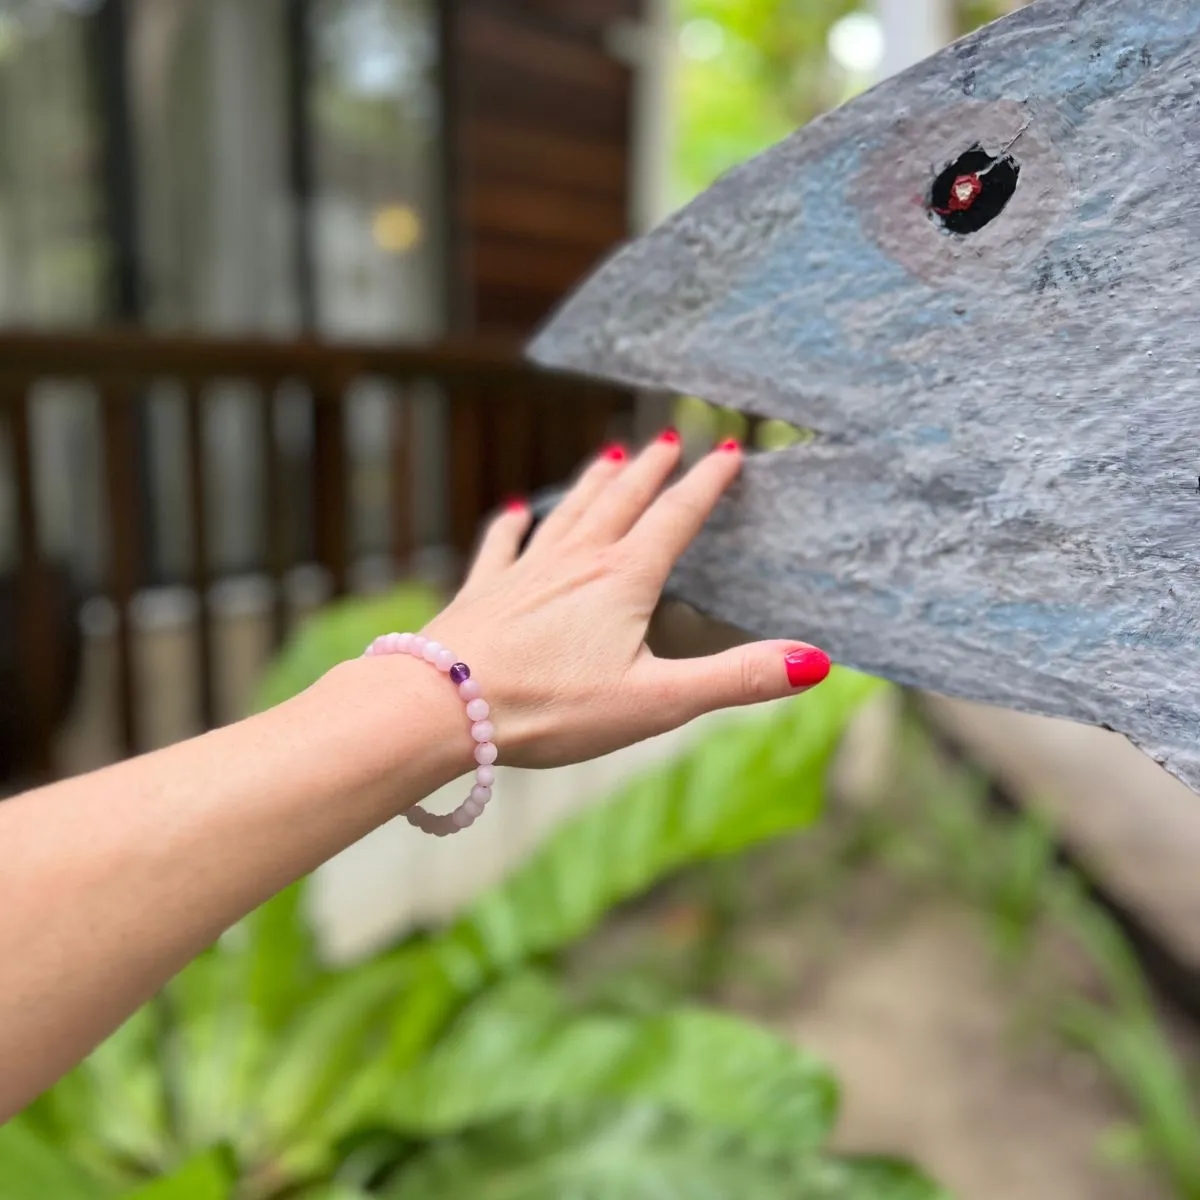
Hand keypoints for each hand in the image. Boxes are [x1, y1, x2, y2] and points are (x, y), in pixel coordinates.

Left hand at [420, 431, 830, 769]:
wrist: (442, 707)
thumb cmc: (550, 708)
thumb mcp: (656, 702)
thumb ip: (735, 679)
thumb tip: (814, 661)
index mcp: (623, 581)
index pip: (676, 519)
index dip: (707, 484)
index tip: (729, 450)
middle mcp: (575, 562)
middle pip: (622, 502)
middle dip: (650, 470)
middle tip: (668, 438)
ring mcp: (524, 573)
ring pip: (568, 513)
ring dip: (593, 484)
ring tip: (610, 456)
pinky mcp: (483, 594)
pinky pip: (501, 547)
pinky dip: (511, 525)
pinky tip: (514, 509)